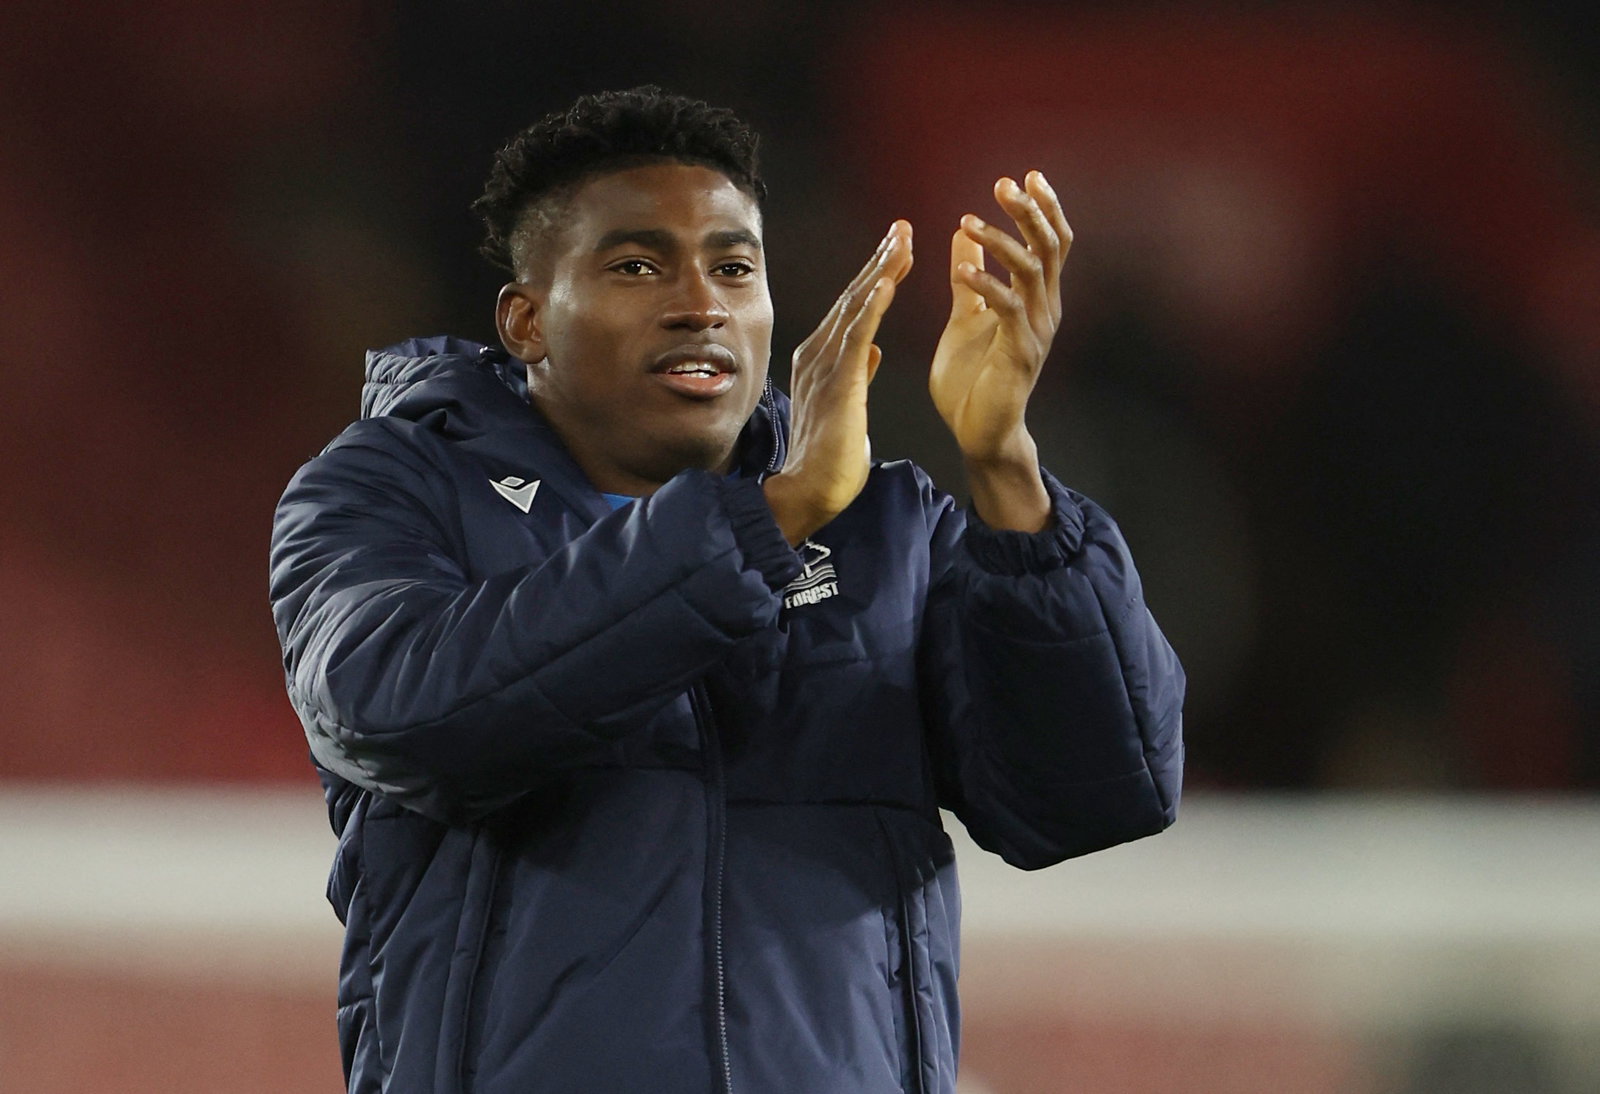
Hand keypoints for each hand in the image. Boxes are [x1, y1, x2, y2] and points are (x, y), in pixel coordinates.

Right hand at [764, 220, 912, 543]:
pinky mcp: (837, 381)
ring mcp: (825, 365)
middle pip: (854, 297)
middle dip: (880, 260)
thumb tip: (874, 352)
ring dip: (881, 271)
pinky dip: (873, 305)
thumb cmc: (829, 459)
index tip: (897, 250)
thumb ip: (858, 375)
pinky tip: (889, 280)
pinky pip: (858, 334)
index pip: (854, 308)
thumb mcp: (849, 408)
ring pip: (856, 307)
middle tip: (903, 228)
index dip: (876, 276)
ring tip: (902, 241)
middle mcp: (818, 354)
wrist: (809, 491)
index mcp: (822, 359)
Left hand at [929, 171, 1070, 529]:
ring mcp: (1035, 332)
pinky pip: (1008, 309)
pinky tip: (962, 270)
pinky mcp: (1018, 354)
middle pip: (1048, 248)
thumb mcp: (966, 315)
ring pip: (1030, 272)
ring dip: (1000, 243)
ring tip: (968, 222)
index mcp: (1036, 299)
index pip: (1051, 244)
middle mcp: (1045, 310)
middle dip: (1029, 212)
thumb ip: (970, 274)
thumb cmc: (973, 379)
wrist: (978, 433)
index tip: (1026, 175)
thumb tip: (963, 231)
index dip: (1044, 208)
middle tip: (1004, 184)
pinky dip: (986, 285)